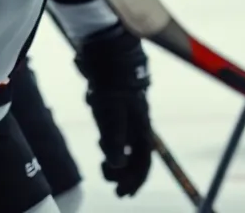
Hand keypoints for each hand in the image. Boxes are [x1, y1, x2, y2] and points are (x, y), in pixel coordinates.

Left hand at [75, 26, 151, 196]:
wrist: (108, 51)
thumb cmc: (111, 82)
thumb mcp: (111, 112)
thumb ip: (114, 139)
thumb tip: (116, 165)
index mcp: (141, 125)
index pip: (144, 160)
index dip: (135, 179)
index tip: (122, 193)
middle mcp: (137, 121)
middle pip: (135, 155)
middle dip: (123, 172)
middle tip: (108, 179)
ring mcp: (127, 113)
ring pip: (125, 143)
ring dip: (115, 156)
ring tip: (102, 159)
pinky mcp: (116, 104)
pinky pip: (116, 129)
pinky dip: (109, 140)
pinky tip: (101, 136)